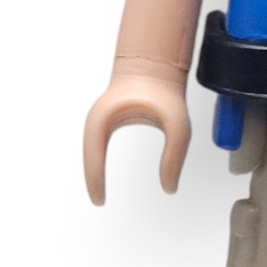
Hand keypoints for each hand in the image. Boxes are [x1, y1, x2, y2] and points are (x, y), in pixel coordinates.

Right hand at [82, 68, 189, 204]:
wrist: (155, 65)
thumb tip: (170, 188)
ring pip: (91, 151)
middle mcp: (98, 120)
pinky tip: (105, 175)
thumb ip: (175, 157)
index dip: (95, 181)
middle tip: (99, 201)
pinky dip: (99, 161)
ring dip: (94, 170)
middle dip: (92, 179)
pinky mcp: (107, 121)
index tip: (100, 201)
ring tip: (100, 194)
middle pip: (89, 155)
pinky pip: (97, 146)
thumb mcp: (178, 126)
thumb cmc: (165, 91)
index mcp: (107, 118)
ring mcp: (101, 119)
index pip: (94, 157)